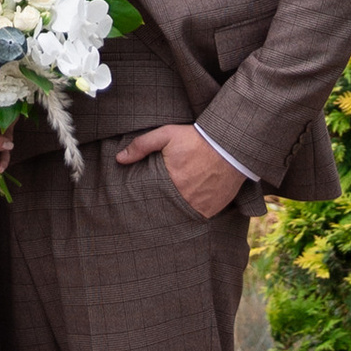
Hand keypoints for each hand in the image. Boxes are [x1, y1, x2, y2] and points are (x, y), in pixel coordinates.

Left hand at [119, 121, 246, 216]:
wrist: (231, 145)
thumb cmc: (197, 138)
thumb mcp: (167, 134)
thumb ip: (142, 145)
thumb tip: (119, 159)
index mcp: (171, 181)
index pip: (151, 197)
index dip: (147, 198)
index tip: (144, 196)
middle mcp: (185, 197)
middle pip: (165, 208)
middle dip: (161, 205)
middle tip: (158, 202)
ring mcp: (200, 206)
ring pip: (181, 214)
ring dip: (177, 209)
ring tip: (174, 202)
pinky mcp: (214, 208)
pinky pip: (199, 215)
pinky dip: (193, 210)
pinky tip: (191, 202)